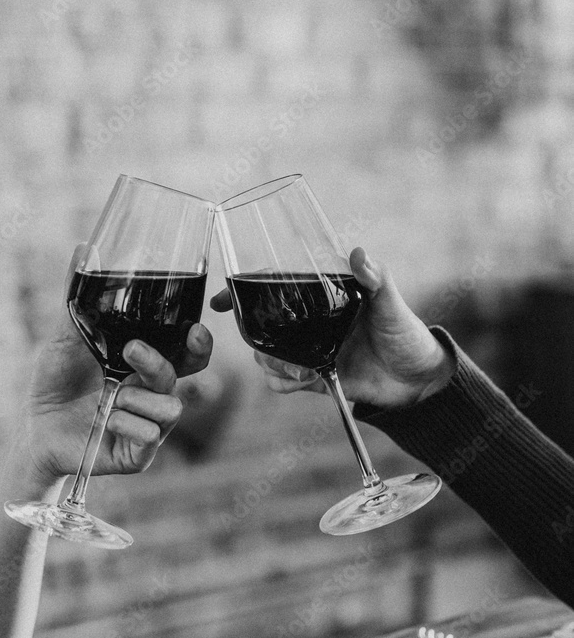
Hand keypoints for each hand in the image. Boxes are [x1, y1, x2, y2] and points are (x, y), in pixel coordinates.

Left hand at [16, 246, 212, 483]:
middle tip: (132, 351)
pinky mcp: (139, 453)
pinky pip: (152, 436)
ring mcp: (149, 423)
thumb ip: (78, 296)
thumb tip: (83, 246)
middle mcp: (153, 392)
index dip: (199, 342)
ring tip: (108, 399)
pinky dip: (127, 425)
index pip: (188, 352)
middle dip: (163, 362)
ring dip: (139, 398)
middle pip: (187, 375)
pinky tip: (105, 422)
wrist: (32, 429)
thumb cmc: (53, 383)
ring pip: (173, 407)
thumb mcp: (65, 336)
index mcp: (146, 364)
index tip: (193, 329)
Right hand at [210, 247, 454, 409]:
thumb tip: (359, 254)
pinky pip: (279, 382)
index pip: (269, 288)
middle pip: (258, 324)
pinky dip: (281, 383)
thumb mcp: (391, 302)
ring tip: (298, 370)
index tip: (220, 301)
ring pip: (264, 355)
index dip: (238, 292)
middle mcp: (306, 322)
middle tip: (271, 347)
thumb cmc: (406, 332)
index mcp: (318, 297)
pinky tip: (300, 381)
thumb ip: (376, 279)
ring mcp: (306, 350)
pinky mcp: (311, 377)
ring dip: (271, 363)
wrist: (417, 380)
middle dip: (254, 336)